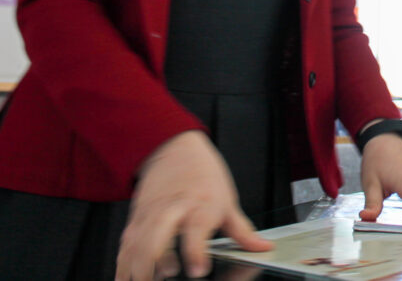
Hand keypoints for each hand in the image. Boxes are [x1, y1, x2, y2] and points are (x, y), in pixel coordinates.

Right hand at [116, 131, 272, 280]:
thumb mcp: (227, 200)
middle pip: (158, 236)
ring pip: (138, 243)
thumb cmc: (203, 175)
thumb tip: (263, 247)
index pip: (196, 230)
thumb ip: (242, 230)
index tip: (198, 271)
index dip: (196, 252)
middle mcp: (172, 210)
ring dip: (138, 268)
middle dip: (158, 260)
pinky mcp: (135, 220)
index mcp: (199, 205)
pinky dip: (123, 265)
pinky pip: (125, 245)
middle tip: (166, 276)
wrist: (173, 149)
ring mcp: (150, 215)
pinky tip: (127, 279)